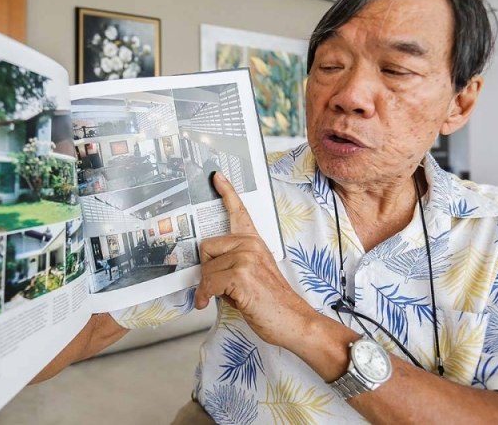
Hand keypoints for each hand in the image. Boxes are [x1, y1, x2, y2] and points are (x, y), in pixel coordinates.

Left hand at [194, 172, 316, 347]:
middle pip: (206, 247)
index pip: (239, 212)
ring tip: (230, 297)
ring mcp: (246, 256)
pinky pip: (208, 282)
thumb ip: (231, 263)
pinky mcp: (241, 273)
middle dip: (207, 269)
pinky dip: (205, 296)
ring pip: (205, 268)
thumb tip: (206, 266)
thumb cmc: (271, 303)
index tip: (216, 177)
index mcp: (254, 243)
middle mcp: (250, 244)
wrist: (293, 321)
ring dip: (209, 287)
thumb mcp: (250, 276)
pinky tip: (208, 303)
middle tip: (223, 286)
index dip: (227, 192)